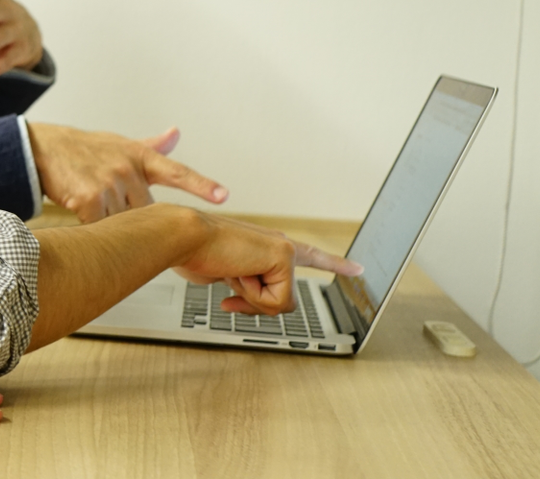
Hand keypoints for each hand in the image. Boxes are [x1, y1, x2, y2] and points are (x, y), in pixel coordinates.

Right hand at [27, 122, 227, 222]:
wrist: (42, 148)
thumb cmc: (82, 149)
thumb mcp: (119, 143)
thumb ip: (151, 145)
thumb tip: (176, 133)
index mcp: (139, 157)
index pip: (177, 172)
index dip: (201, 185)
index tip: (223, 196)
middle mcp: (128, 168)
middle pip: (144, 211)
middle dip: (129, 214)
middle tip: (108, 201)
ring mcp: (110, 183)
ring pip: (121, 221)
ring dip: (107, 219)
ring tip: (88, 198)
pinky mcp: (91, 198)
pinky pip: (100, 226)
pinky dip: (90, 224)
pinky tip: (78, 206)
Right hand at [173, 211, 363, 314]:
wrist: (182, 236)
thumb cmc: (193, 252)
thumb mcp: (221, 276)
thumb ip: (241, 287)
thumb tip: (242, 300)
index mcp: (266, 246)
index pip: (308, 255)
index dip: (334, 264)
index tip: (358, 268)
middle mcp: (279, 244)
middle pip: (283, 299)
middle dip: (254, 302)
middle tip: (230, 274)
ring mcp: (284, 249)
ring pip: (279, 303)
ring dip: (249, 297)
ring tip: (230, 269)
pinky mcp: (284, 255)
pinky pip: (275, 301)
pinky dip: (251, 294)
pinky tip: (236, 270)